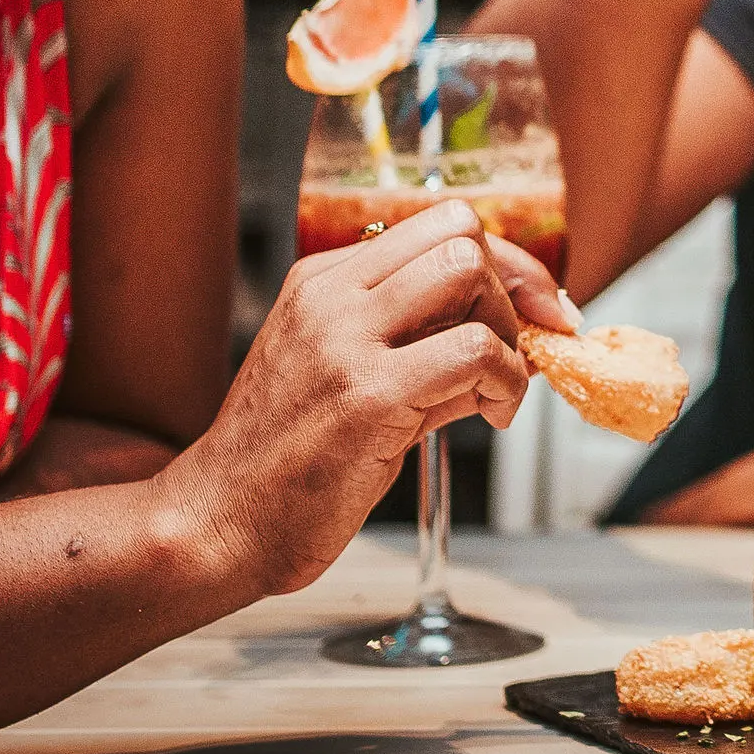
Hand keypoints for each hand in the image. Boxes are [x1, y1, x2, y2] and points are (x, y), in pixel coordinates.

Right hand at [153, 201, 574, 598]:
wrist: (216, 526)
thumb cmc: (284, 464)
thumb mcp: (349, 381)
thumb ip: (424, 348)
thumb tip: (514, 338)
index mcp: (323, 283)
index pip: (437, 226)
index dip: (505, 263)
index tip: (537, 306)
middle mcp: (331, 298)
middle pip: (459, 234)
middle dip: (515, 288)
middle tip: (524, 347)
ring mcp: (345, 342)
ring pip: (467, 272)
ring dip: (509, 331)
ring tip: (498, 388)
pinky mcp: (367, 396)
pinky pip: (473, 352)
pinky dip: (508, 381)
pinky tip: (494, 415)